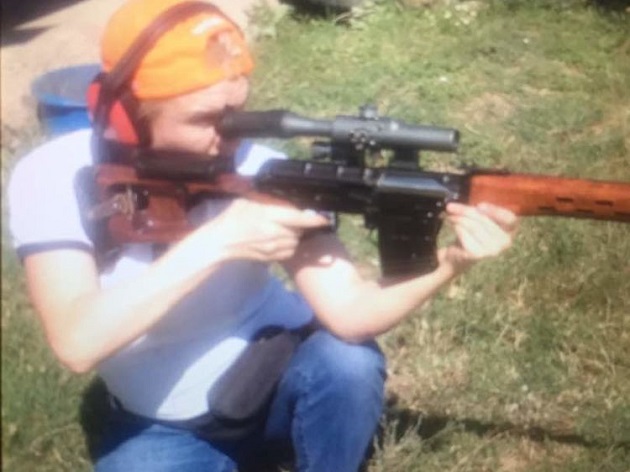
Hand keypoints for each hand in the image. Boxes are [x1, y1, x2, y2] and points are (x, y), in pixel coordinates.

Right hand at [206, 198, 330, 262]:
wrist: (220, 242)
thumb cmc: (232, 218)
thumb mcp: (248, 201)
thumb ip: (268, 200)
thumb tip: (286, 199)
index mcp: (269, 217)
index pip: (299, 219)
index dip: (314, 219)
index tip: (324, 219)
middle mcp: (274, 234)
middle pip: (299, 231)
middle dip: (301, 225)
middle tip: (296, 219)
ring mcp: (273, 248)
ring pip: (295, 242)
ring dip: (295, 236)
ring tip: (284, 229)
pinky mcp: (271, 258)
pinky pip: (289, 252)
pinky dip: (289, 246)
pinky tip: (280, 239)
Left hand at [441, 202, 518, 271]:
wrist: (458, 255)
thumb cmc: (471, 234)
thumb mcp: (478, 219)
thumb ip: (478, 212)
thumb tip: (470, 207)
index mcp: (510, 230)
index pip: (509, 218)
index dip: (495, 211)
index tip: (479, 205)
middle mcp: (505, 242)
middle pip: (484, 220)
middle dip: (465, 211)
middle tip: (450, 207)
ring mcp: (493, 250)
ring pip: (473, 226)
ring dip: (458, 219)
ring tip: (451, 217)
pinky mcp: (478, 255)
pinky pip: (464, 234)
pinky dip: (457, 228)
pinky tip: (455, 228)